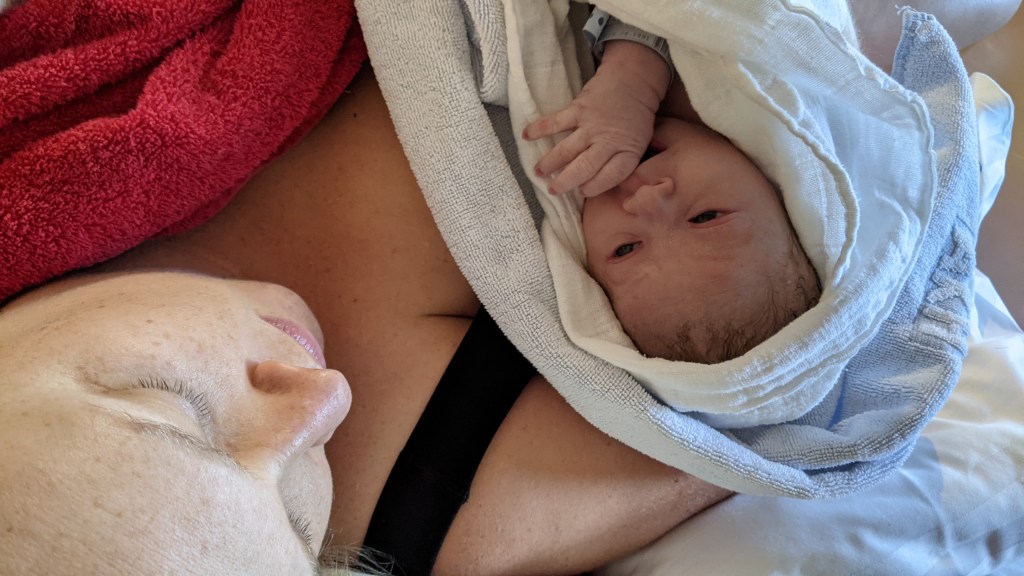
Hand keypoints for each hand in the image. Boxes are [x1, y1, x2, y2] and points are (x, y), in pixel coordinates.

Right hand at [523, 66, 656, 196]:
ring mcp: (592, 125)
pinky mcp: (579, 108)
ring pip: (567, 150)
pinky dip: (539, 129)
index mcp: (628, 151)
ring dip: (550, 163)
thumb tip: (594, 181)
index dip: (595, 187)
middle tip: (553, 190)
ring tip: (538, 172)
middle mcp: (609, 140)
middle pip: (585, 168)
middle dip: (566, 182)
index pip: (610, 177)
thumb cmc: (635, 117)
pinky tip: (526, 136)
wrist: (634, 79)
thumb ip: (620, 162)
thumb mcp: (638, 143)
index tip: (582, 191)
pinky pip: (556, 122)